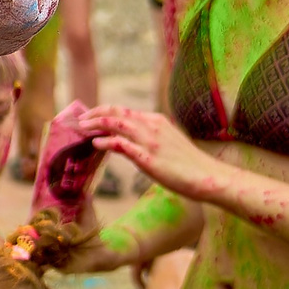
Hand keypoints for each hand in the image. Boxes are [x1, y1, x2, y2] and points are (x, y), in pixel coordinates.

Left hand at [75, 105, 219, 200]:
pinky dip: (106, 142)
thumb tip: (128, 140)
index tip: (90, 117)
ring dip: (96, 125)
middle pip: (116, 113)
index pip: (123, 110)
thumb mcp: (167, 142)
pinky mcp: (149, 158)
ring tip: (82, 128)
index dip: (103, 112)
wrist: (207, 177)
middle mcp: (151, 126)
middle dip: (95, 114)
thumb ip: (149, 137)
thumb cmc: (188, 164)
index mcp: (155, 120)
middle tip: (80, 120)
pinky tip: (96, 144)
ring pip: (116, 124)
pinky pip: (122, 145)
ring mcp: (150, 141)